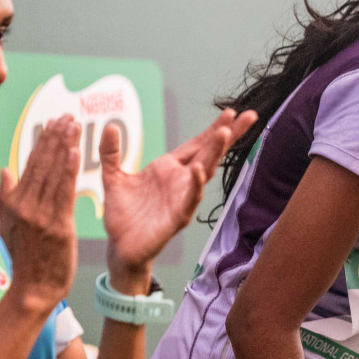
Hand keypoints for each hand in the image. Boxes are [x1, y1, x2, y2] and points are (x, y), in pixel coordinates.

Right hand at [0, 115, 79, 312]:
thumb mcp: (7, 226)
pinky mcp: (57, 226)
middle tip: (68, 115)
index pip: (30, 164)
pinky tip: (75, 152)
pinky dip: (68, 170)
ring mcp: (40, 215)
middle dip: (55, 137)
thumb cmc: (25, 259)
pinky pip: (63, 192)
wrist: (33, 289)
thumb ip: (6, 197)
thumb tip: (6, 170)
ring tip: (74, 125)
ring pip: (53, 173)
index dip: (43, 142)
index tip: (54, 123)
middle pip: (42, 164)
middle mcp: (25, 205)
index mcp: (14, 203)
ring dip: (64, 146)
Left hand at [100, 108, 256, 286]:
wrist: (120, 247)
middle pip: (209, 153)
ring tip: (224, 134)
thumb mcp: (113, 177)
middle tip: (247, 116)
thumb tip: (111, 126)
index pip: (196, 144)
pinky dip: (195, 185)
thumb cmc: (123, 214)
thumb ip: (111, 152)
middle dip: (228, 135)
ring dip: (214, 153)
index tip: (231, 112)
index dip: (213, 129)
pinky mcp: (177, 218)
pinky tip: (199, 170)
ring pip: (204, 172)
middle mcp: (181, 181)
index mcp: (169, 168)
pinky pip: (189, 199)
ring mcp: (182, 198)